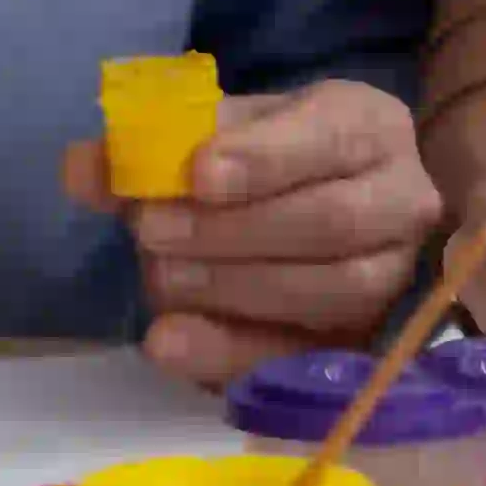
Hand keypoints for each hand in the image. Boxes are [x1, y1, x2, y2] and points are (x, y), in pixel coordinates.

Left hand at [63, 78, 438, 373]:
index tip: (196, 173)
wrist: (326, 210)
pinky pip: (307, 357)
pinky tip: (170, 341)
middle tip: (150, 231)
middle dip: (234, 230)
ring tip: (162, 277)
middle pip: (333, 221)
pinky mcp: (367, 344)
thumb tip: (84, 167)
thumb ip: (155, 148)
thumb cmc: (273, 164)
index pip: (331, 137)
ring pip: (334, 290)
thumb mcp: (223, 137)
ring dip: (235, 287)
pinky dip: (233, 352)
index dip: (265, 159)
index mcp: (368, 128)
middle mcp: (402, 201)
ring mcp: (396, 279)